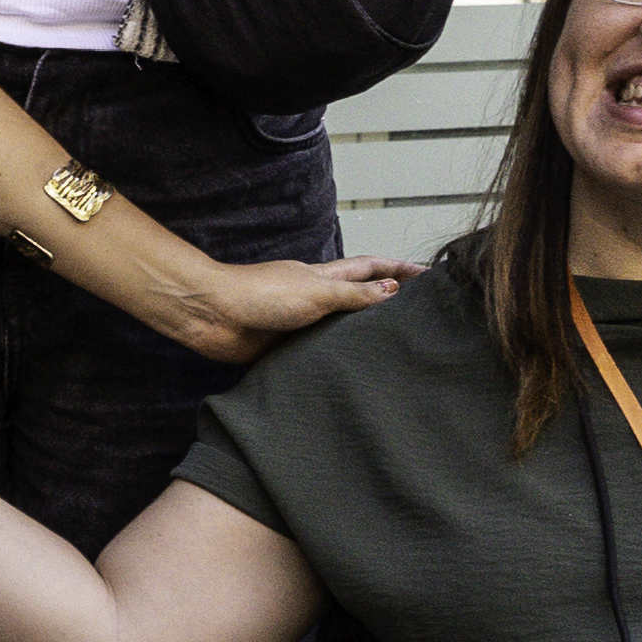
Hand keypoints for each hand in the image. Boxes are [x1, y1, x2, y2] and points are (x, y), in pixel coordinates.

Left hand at [158, 250, 407, 369]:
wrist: (211, 315)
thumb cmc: (257, 293)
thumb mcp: (317, 291)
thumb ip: (354, 295)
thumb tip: (393, 291)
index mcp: (325, 277)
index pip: (373, 268)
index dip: (400, 269)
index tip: (430, 274)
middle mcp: (315, 298)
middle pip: (360, 298)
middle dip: (388, 303)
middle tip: (420, 315)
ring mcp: (300, 322)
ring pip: (340, 328)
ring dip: (362, 336)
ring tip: (394, 350)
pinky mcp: (285, 347)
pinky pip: (317, 354)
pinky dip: (334, 360)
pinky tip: (350, 372)